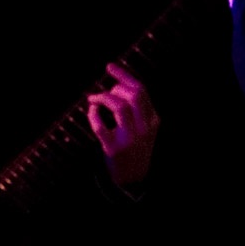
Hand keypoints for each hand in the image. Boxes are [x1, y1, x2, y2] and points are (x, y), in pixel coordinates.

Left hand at [87, 64, 160, 187]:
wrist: (133, 178)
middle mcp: (144, 128)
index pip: (141, 90)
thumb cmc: (136, 147)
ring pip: (120, 107)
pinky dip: (93, 115)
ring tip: (94, 99)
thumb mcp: (145, 128)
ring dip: (104, 98)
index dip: (124, 75)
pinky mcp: (113, 149)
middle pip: (134, 95)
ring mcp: (130, 139)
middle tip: (105, 91)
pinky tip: (91, 111)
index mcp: (153, 120)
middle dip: (115, 86)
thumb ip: (138, 109)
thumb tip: (117, 85)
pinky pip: (100, 127)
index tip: (110, 67)